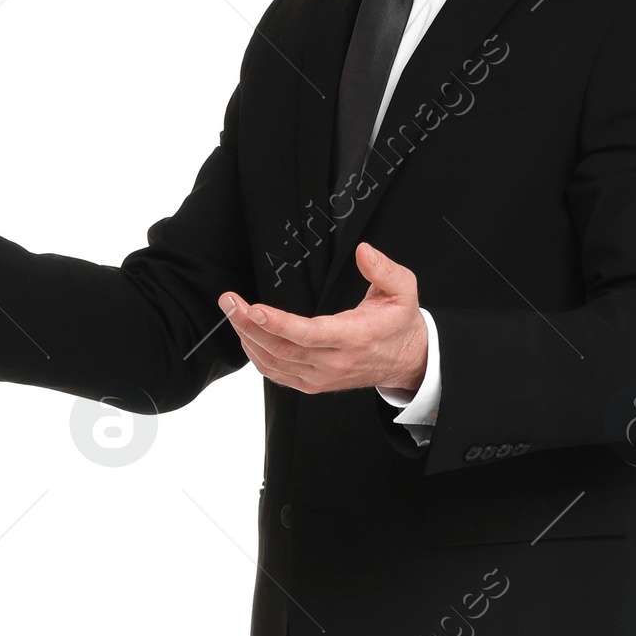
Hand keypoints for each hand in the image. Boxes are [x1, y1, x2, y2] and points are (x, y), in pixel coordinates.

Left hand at [221, 242, 427, 397]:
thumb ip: (383, 269)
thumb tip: (363, 251)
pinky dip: (257, 357)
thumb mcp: (403, 289)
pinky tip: (247, 336)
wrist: (407, 360)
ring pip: (273, 363)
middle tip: (228, 301)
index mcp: (353, 337)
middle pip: (280, 348)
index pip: (307, 334)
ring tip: (232, 313)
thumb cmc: (399, 323)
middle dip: (248, 324)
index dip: (276, 323)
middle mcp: (333, 361)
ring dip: (248, 339)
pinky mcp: (313, 384)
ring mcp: (321, 376)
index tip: (252, 308)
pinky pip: (277, 374)